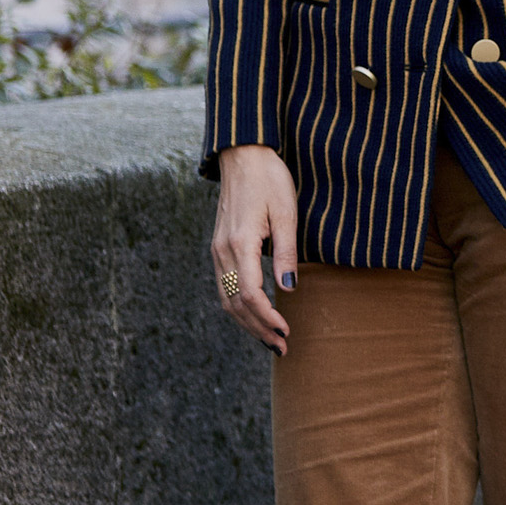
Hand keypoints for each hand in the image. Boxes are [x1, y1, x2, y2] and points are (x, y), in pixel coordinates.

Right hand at [211, 146, 298, 353]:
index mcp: (240, 243)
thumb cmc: (269, 180)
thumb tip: (288, 290)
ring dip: (247, 323)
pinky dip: (238, 307)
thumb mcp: (286, 214)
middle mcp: (222, 251)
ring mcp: (217, 251)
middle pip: (235, 304)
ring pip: (226, 299)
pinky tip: (255, 316)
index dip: (268, 318)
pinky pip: (224, 287)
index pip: (250, 294)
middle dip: (258, 329)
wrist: (243, 156)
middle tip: (281, 347)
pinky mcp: (219, 248)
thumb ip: (286, 254)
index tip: (287, 332)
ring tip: (270, 340)